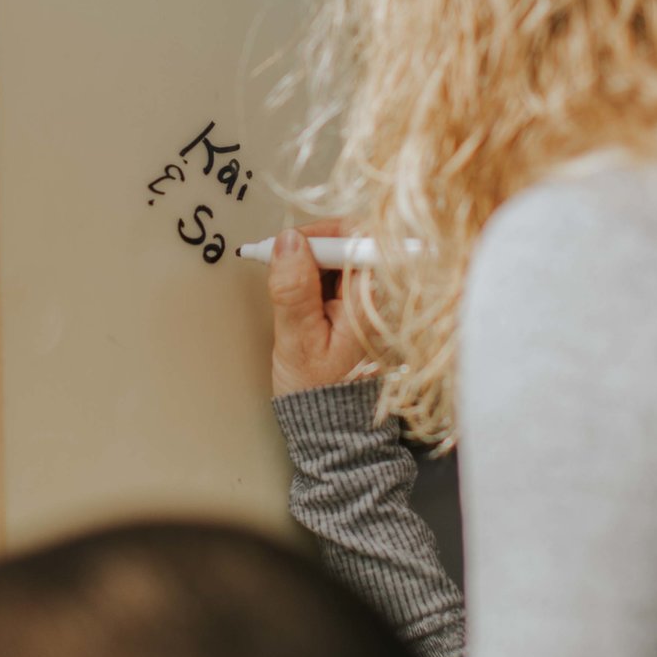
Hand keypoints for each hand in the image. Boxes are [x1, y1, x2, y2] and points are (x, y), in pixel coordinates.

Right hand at [266, 219, 377, 395]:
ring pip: (341, 255)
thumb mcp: (298, 340)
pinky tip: (298, 292)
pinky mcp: (356, 305)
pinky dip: (313, 273)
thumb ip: (294, 290)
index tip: (291, 242)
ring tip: (285, 279)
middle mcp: (376, 296)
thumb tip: (288, 242)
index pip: (360, 239)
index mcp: (370, 302)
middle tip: (280, 258)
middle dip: (312, 244)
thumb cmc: (318, 390)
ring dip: (310, 259)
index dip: (324, 232)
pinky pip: (337, 273)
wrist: (332, 424)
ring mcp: (368, 300)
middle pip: (351, 242)